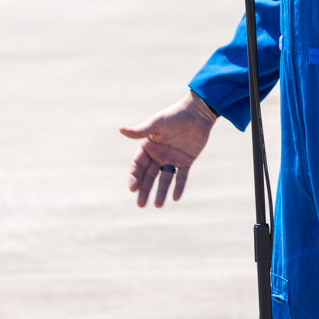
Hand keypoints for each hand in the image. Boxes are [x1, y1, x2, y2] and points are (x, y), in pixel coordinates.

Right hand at [119, 91, 216, 207]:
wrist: (198, 112)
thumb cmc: (175, 115)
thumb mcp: (157, 123)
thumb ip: (141, 130)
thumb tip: (120, 129)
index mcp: (148, 146)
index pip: (138, 166)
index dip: (134, 177)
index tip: (133, 188)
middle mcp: (158, 155)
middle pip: (149, 176)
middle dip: (144, 190)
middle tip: (141, 204)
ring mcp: (172, 159)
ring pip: (164, 179)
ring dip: (160, 192)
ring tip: (157, 206)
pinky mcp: (186, 161)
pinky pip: (181, 177)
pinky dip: (178, 187)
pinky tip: (175, 198)